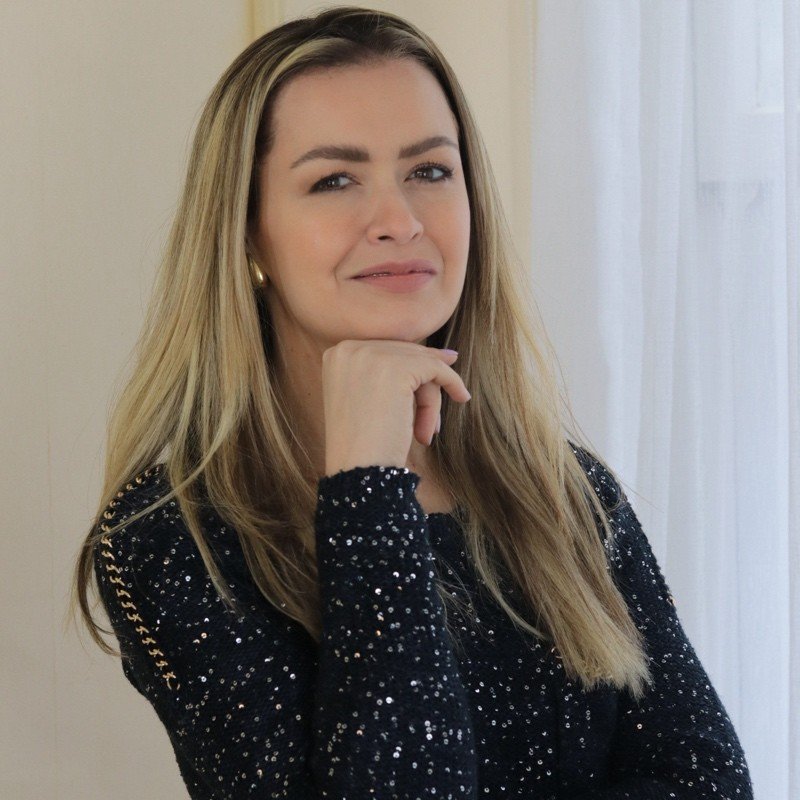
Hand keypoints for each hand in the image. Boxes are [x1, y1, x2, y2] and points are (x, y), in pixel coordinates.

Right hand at [322, 339, 470, 475]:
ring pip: (419, 363)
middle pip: (403, 355)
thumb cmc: (365, 444)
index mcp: (337, 355)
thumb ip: (396, 371)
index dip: (411, 367)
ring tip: (428, 432)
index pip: (385, 351)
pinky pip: (435, 368)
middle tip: (447, 402)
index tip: (437, 377)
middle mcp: (350, 349)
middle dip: (423, 385)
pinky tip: (462, 397)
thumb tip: (448, 353)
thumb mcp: (372, 398)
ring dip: (430, 399)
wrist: (358, 471)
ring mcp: (370, 356)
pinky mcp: (396, 369)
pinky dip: (452, 382)